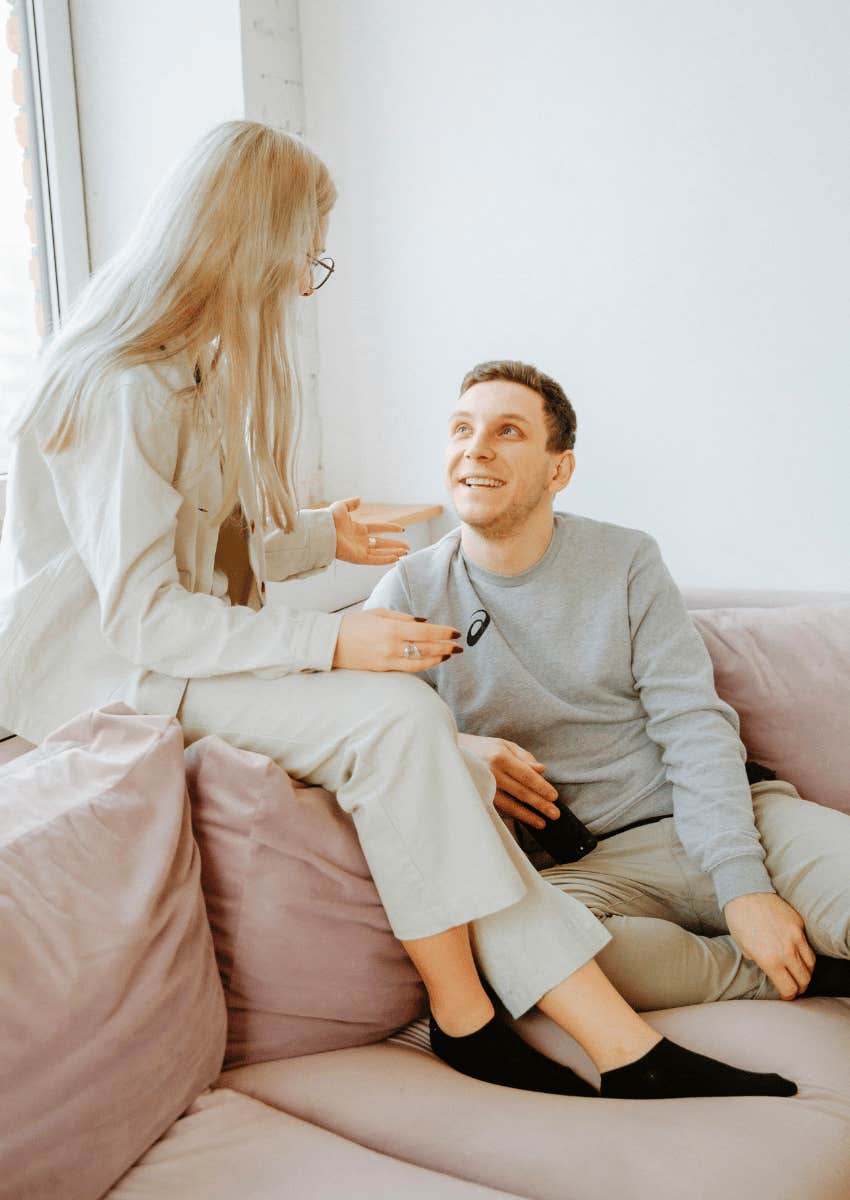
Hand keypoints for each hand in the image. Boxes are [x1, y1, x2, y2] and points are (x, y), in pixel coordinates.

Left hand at [330, 497, 408, 565]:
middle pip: (382, 543)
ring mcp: (360, 550)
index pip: (378, 529)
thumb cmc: (330, 518)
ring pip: (380, 552)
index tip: (401, 529)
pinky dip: (385, 560)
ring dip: (393, 553)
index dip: (390, 529)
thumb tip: (359, 499)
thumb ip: (351, 504)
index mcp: (358, 529)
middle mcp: (360, 541)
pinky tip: (395, 558)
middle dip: (395, 545)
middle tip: (407, 547)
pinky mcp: (358, 558)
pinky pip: (374, 560)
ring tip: (405, 553)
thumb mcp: (341, 507)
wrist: (323, 529)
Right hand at [333, 609, 462, 671]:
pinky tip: (432, 661)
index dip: (443, 633)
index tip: (455, 632)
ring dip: (437, 658)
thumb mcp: (378, 613)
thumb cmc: (354, 624)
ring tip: (449, 654)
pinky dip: (423, 665)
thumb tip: (424, 622)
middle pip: (426, 648)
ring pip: (420, 662)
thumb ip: (403, 617)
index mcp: (391, 628)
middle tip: (459, 646)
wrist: (330, 643)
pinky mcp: (383, 669)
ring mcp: (388, 660)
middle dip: (445, 647)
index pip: (425, 632)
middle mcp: (392, 646)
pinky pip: (408, 668)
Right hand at [457, 733, 559, 827]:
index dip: (541, 787)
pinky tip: (524, 819)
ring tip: (542, 823)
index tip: (554, 797)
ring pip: (509, 804)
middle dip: (539, 804)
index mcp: (500, 756)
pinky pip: (498, 808)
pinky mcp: (477, 796)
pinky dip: (512, 815)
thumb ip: (524, 757)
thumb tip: (542, 771)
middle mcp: (491, 772)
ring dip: (527, 815)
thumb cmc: (483, 747)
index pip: (526, 775)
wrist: (452, 752)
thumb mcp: (504, 745)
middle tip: (555, 814)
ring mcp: (483, 786)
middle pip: (520, 792)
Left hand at [723, 892, 815, 999]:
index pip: (789, 988)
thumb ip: (760, 962)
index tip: (785, 996)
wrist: (745, 891)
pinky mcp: (799, 925)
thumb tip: (770, 969)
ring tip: (798, 973)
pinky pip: (808, 946)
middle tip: (794, 987)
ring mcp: (795, 937)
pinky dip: (805, 955)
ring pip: (811, 964)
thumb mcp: (744, 947)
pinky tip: (797, 955)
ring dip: (806, 972)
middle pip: (804, 980)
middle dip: (799, 987)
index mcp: (770, 960)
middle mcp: (786, 951)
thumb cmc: (739, 920)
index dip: (788, 996)